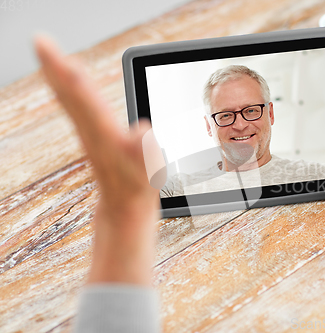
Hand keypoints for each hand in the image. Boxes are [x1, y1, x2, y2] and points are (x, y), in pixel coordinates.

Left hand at [35, 34, 159, 285]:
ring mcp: (90, 135)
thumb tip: (141, 127)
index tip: (55, 53)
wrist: (124, 210)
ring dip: (59, 76)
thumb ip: (145, 151)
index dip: (72, 76)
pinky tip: (68, 82)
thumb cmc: (138, 191)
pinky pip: (76, 108)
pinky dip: (68, 90)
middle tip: (41, 41)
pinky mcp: (93, 137)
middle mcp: (92, 133)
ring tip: (50, 54)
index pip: (85, 102)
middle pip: (70, 96)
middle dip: (56, 68)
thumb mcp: (148, 173)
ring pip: (70, 100)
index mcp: (105, 137)